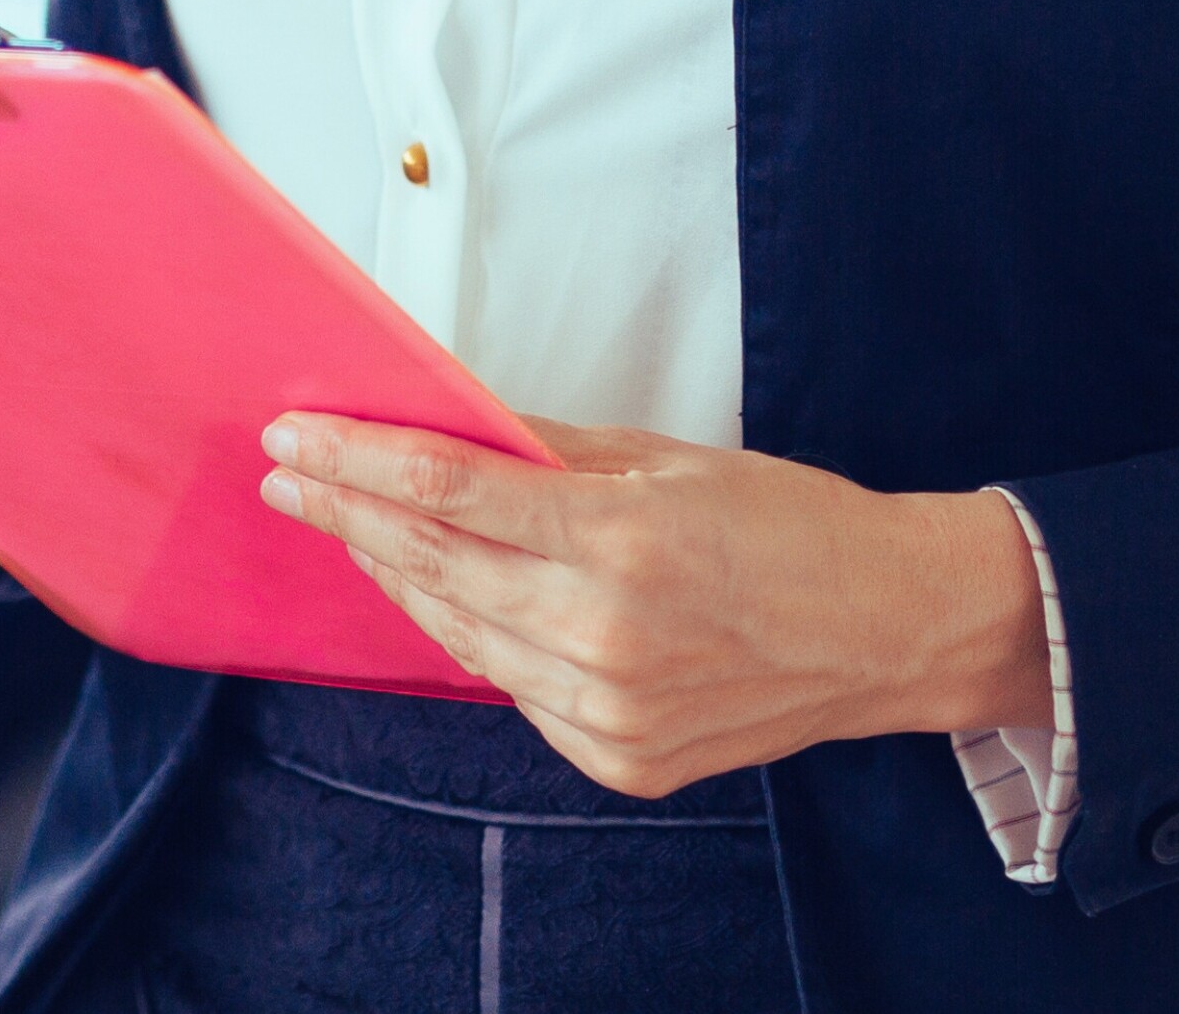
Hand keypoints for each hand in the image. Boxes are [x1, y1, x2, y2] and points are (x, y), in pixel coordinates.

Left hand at [256, 414, 1049, 799]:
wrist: (886, 629)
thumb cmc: (790, 528)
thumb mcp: (666, 458)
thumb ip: (547, 449)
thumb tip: (448, 418)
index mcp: (621, 540)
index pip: (445, 491)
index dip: (356, 461)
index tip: (296, 437)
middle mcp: (606, 633)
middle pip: (434, 564)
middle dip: (350, 514)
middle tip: (292, 474)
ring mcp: (608, 710)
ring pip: (460, 634)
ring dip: (396, 575)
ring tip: (351, 527)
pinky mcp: (616, 759)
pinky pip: (514, 688)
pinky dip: (474, 635)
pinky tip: (447, 594)